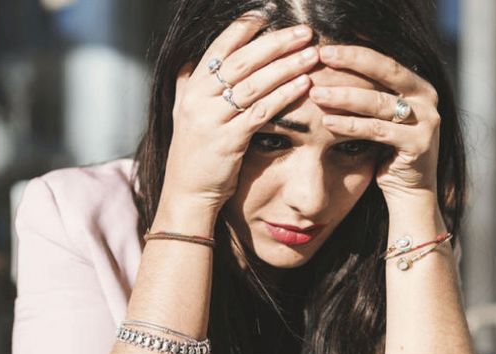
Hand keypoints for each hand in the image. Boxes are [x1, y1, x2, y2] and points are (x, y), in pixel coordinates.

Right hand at [162, 12, 318, 213]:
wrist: (186, 193)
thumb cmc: (193, 155)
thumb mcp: (183, 113)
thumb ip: (188, 85)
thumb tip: (192, 60)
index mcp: (191, 88)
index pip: (219, 48)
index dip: (244, 29)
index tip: (268, 14)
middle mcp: (198, 99)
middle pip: (242, 61)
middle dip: (276, 43)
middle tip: (304, 32)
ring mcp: (212, 119)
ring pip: (255, 84)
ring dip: (287, 66)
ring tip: (312, 54)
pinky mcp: (229, 140)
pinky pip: (262, 111)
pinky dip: (284, 95)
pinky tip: (304, 85)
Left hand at [309, 45, 441, 199]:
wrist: (409, 191)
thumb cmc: (387, 151)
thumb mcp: (380, 117)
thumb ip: (369, 93)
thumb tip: (332, 65)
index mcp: (420, 86)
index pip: (386, 61)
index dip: (356, 54)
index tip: (326, 50)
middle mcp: (428, 99)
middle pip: (387, 73)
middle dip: (351, 63)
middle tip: (322, 58)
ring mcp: (427, 121)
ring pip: (379, 103)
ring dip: (344, 97)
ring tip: (316, 94)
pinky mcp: (419, 144)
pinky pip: (377, 130)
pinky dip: (350, 125)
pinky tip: (327, 122)